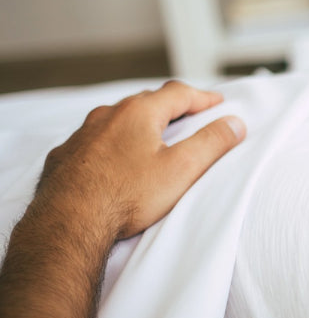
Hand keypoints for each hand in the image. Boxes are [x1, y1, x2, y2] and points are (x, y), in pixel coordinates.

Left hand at [31, 80, 245, 240]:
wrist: (68, 224)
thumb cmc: (126, 196)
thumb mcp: (182, 169)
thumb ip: (212, 142)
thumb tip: (235, 123)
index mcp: (138, 113)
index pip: (178, 93)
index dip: (203, 97)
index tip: (218, 102)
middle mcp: (106, 116)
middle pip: (146, 102)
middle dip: (170, 106)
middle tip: (189, 114)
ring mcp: (81, 136)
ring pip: (115, 120)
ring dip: (137, 123)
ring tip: (151, 135)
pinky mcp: (64, 157)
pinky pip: (93, 142)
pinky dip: (110, 144)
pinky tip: (114, 161)